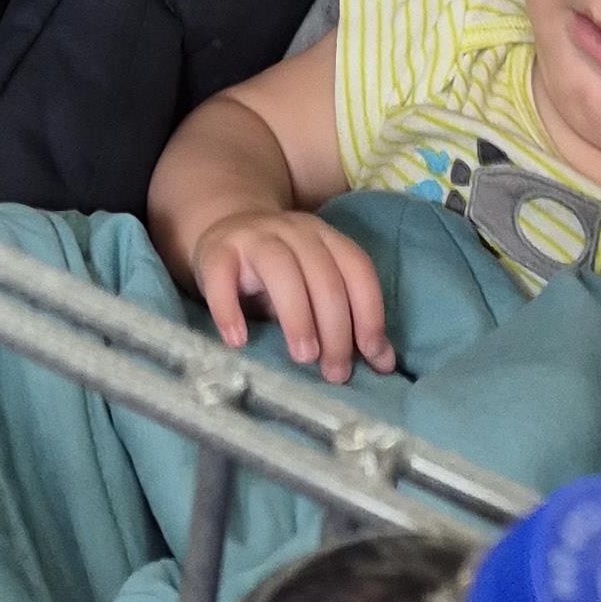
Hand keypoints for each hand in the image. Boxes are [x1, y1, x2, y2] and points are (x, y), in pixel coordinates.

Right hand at [189, 210, 394, 380]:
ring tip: (302, 357)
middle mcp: (293, 230)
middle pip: (322, 275)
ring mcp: (253, 236)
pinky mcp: (216, 250)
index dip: (369, 313)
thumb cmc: (280, 273)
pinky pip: (222, 275)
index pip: (356, 269)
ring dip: (296, 315)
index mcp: (324, 238)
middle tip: (333, 373)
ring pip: (280, 267)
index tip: (371, 357)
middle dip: (335, 328)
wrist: (225, 228)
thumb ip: (348, 320)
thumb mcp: (316, 288)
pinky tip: (238, 341)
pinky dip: (229, 309)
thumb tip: (384, 364)